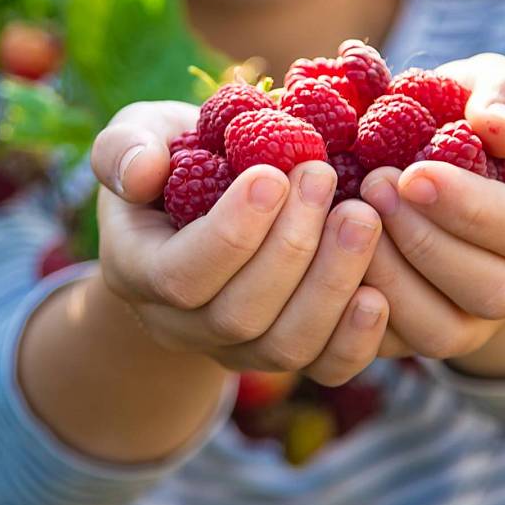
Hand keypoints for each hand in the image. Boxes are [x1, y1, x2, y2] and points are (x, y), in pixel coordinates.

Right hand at [91, 100, 387, 385]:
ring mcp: (237, 348)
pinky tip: (379, 291)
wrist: (205, 204)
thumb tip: (141, 173)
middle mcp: (182, 324)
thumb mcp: (138, 137)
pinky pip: (324, 367)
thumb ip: (125, 148)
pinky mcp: (288, 352)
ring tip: (362, 218)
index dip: (231, 234)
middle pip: (239, 316)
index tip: (273, 174)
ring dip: (330, 284)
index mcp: (139, 270)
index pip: (180, 276)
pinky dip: (356, 338)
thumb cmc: (173, 158)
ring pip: (285, 347)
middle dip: (290, 248)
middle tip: (324, 178)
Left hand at [360, 54, 504, 372]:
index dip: (470, 209)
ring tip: (350, 220)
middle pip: (492, 291)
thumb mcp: (493, 86)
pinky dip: (358, 309)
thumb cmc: (467, 116)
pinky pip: (397, 346)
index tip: (411, 173)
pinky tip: (331, 258)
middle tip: (372, 188)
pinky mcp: (426, 335)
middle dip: (424, 242)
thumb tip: (497, 126)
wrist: (437, 165)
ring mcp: (481, 317)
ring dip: (390, 278)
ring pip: (444, 332)